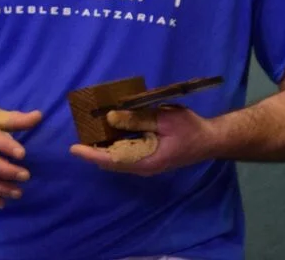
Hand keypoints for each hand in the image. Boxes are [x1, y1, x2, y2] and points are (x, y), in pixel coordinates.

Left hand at [69, 105, 213, 176]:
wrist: (210, 140)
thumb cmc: (190, 129)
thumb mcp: (164, 119)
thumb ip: (137, 119)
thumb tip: (110, 118)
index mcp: (147, 161)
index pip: (112, 161)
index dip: (91, 155)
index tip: (73, 149)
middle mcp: (143, 166)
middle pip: (110, 161)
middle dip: (92, 149)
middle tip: (78, 131)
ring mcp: (145, 163)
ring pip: (116, 158)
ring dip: (102, 146)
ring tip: (86, 130)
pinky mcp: (147, 157)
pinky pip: (125, 153)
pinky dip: (112, 144)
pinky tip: (106, 130)